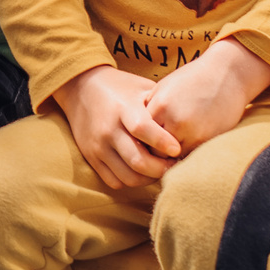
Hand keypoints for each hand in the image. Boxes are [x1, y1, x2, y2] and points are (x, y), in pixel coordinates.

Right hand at [50, 65, 181, 190]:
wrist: (80, 87)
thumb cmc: (120, 88)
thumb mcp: (141, 88)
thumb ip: (161, 105)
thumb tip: (189, 121)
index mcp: (123, 108)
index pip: (142, 129)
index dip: (162, 142)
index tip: (177, 149)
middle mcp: (108, 129)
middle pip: (137, 160)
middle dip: (161, 169)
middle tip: (174, 164)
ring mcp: (98, 146)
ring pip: (127, 176)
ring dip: (148, 179)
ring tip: (159, 170)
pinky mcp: (91, 157)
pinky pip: (113, 181)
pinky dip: (130, 181)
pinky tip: (140, 172)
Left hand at [143, 35, 269, 154]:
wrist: (228, 74)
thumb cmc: (193, 79)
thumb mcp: (164, 88)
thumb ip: (149, 108)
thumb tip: (134, 131)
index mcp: (159, 106)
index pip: (139, 137)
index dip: (140, 142)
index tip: (142, 143)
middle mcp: (173, 121)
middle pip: (154, 151)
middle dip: (154, 152)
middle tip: (155, 151)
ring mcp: (192, 132)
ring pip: (172, 158)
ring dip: (171, 156)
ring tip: (171, 150)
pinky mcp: (207, 139)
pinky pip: (190, 156)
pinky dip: (186, 154)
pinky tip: (187, 145)